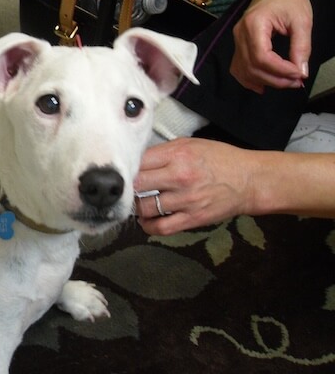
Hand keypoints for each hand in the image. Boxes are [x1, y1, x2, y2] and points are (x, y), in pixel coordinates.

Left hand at [133, 138, 255, 234]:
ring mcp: (186, 200)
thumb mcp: (191, 145)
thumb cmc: (219, 159)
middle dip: (126, 187)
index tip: (123, 171)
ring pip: (144, 208)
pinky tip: (147, 220)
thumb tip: (136, 160)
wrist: (250, 180)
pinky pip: (161, 228)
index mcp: (178, 155)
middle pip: (137, 184)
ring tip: (136, 204)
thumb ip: (163, 152)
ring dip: (136, 207)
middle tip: (123, 189)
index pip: (139, 161)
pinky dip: (148, 226)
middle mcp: (180, 177)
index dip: (127, 167)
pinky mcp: (192, 218)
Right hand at [229, 0, 311, 93]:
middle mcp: (240, 34)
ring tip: (285, 82)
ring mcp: (237, 40)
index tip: (299, 73)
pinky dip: (249, 80)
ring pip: (243, 71)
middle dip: (275, 79)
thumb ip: (302, 47)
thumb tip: (301, 71)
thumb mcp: (302, 21)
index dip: (280, 70)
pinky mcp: (238, 45)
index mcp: (254, 24)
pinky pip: (238, 68)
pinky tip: (263, 85)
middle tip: (297, 81)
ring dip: (264, 81)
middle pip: (252, 67)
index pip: (262, 57)